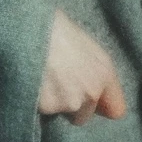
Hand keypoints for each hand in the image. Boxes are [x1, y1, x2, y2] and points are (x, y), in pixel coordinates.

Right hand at [38, 8, 128, 125]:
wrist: (26, 26)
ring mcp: (71, 101)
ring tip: (39, 79)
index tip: (86, 100)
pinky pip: (42, 111)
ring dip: (52, 103)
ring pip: (62, 114)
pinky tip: (29, 81)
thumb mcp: (81, 41)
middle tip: (55, 84)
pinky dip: (35, 101)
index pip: (115, 109)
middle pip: (84, 115)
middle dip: (70, 105)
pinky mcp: (48, 106)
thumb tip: (87, 80)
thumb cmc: (51, 26)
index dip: (99, 106)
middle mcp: (93, 90)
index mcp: (104, 71)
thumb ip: (91, 67)